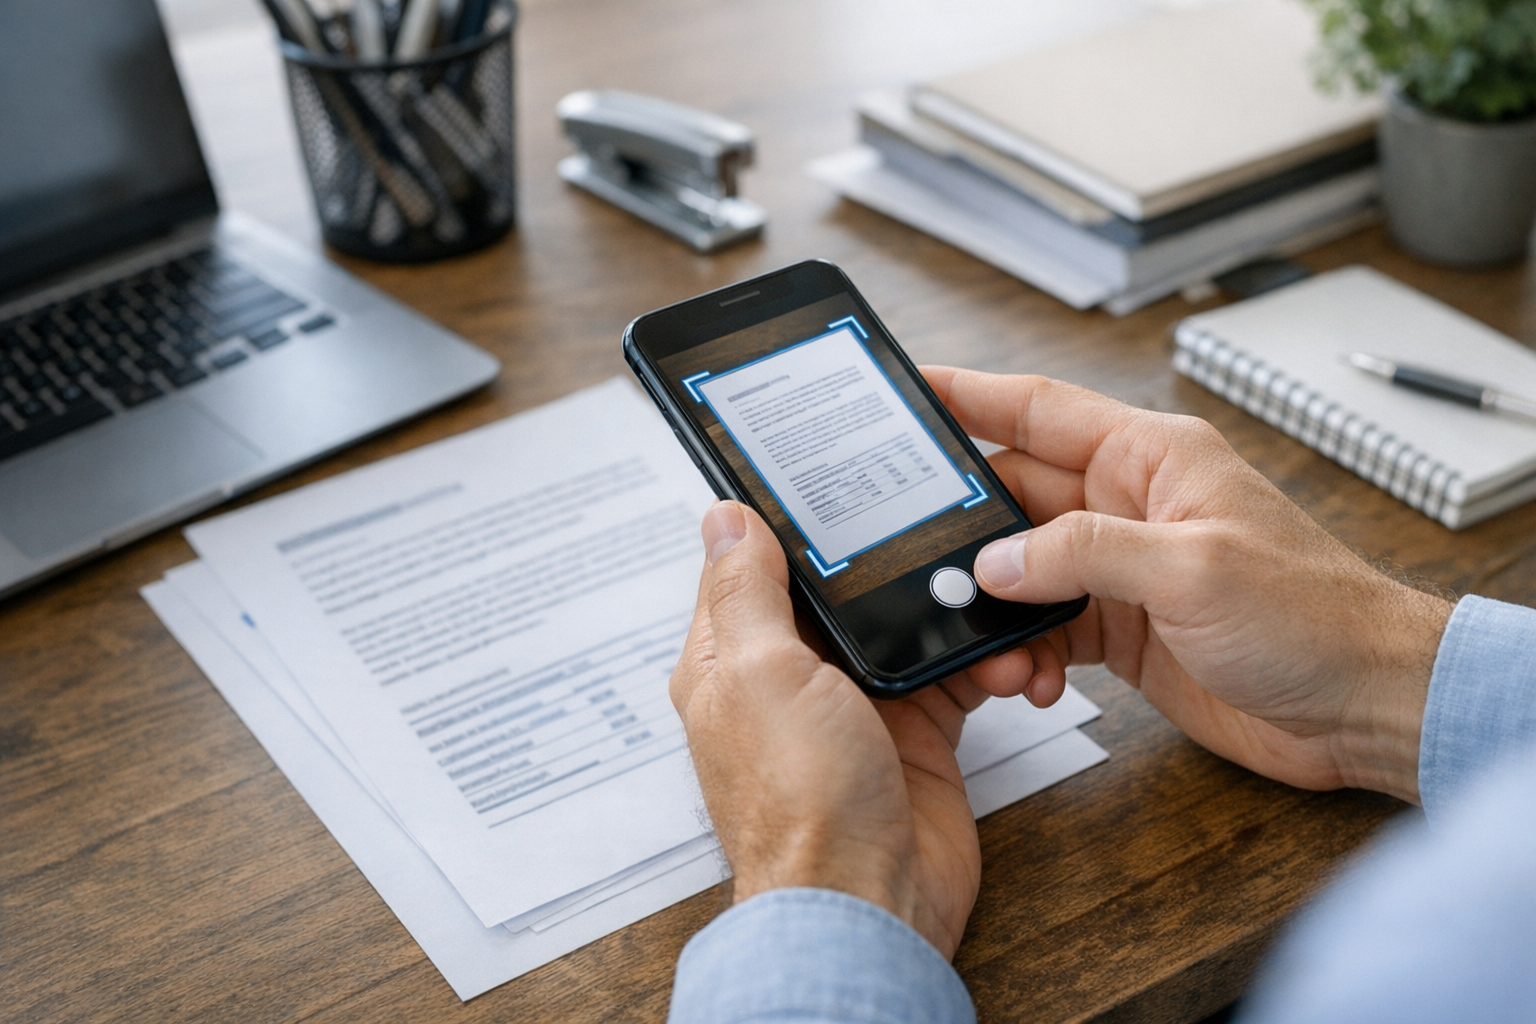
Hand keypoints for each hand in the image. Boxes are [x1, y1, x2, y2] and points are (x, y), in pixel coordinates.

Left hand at [670, 501, 984, 957]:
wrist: (870, 900)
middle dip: (898, 564)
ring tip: (990, 613)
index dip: (795, 523)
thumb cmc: (799, 803)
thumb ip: (746, 592)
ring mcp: (855, 705)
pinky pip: (955, 672)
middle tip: (945, 532)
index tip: (840, 479)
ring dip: (955, 614)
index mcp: (734, 658)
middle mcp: (791, 677)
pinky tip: (1009, 664)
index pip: (758, 564)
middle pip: (847, 590)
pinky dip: (988, 662)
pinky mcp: (914, 732)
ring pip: (911, 624)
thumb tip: (725, 518)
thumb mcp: (759, 673)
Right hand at [925, 367, 1452, 804]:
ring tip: (983, 639)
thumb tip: (996, 560)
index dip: (966, 396)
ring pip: (1020, 568)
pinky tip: (1029, 677)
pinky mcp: (1121, 628)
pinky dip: (1024, 652)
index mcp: (1150, 457)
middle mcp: (1128, 505)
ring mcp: (1122, 569)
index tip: (905, 389)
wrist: (1363, 705)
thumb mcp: (1190, 570)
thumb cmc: (1314, 616)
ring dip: (993, 604)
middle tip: (909, 550)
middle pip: (1013, 496)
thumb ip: (1084, 555)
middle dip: (963, 528)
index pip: (1036, 410)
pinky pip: (1044, 626)